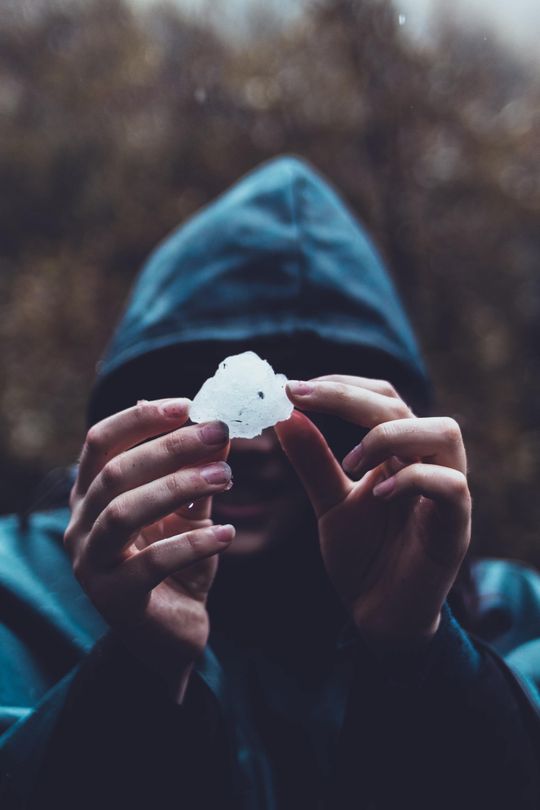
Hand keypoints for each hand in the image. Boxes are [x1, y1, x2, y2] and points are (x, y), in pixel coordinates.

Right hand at [64, 398, 233, 701]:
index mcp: (92, 495)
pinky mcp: (114, 599)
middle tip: (218, 434)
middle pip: (116, 472)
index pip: (100, 442)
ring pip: (123, 512)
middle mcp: (81, 525)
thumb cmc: (177, 562)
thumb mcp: (189, 511)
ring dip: (178, 487)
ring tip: (226, 477)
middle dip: (170, 448)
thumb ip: (196, 474)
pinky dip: (192, 544)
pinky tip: (227, 534)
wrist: (172, 634)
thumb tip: (218, 427)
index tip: (187, 404)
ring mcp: (91, 563)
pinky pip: (150, 563)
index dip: (140, 419)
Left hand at [274, 376, 470, 650]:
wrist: (378, 615)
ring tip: (351, 460)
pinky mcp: (455, 526)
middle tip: (303, 398)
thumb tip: (284, 416)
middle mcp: (427, 462)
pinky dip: (414, 480)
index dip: (340, 386)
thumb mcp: (330, 502)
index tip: (291, 387)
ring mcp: (446, 492)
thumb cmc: (363, 555)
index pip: (380, 397)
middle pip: (403, 406)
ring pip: (443, 433)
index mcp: (399, 452)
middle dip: (350, 398)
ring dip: (390, 434)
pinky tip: (377, 494)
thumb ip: (312, 461)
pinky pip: (450, 486)